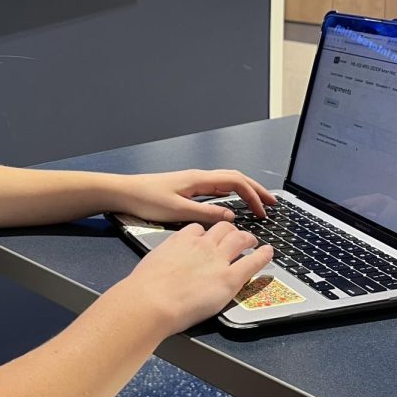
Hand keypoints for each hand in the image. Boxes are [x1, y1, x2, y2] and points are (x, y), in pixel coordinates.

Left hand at [111, 168, 276, 224]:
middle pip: (235, 179)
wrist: (124, 193)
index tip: (264, 209)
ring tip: (258, 205)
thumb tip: (230, 218)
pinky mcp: (186, 190)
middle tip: (271, 204)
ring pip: (226, 184)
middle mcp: (198, 178)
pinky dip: (230, 196)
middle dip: (255, 190)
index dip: (253, 194)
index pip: (235, 181)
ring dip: (244, 193)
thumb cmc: (146, 199)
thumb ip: (205, 214)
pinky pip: (216, 190)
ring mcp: (193, 183)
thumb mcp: (177, 211)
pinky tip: (232, 206)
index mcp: (199, 179)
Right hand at [124, 221, 273, 335]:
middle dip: (231, 230)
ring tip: (253, 241)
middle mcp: (202, 245)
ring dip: (248, 238)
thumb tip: (163, 268)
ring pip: (239, 238)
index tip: (208, 237)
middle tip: (235, 236)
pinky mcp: (229, 278)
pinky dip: (263, 255)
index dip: (206, 233)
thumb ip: (164, 261)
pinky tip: (269, 253)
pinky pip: (252, 261)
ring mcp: (218, 260)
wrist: (151, 301)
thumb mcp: (152, 263)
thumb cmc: (145, 288)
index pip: (199, 229)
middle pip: (223, 228)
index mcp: (181, 240)